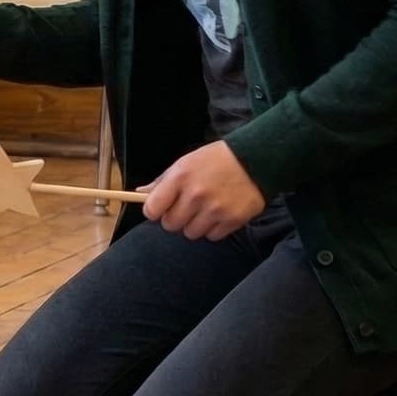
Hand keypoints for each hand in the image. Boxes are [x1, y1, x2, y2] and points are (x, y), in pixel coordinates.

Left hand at [142, 142, 267, 239]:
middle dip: (175, 218)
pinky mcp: (233, 220)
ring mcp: (215, 209)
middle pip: (170, 225)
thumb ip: (162, 181)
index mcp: (180, 177)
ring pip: (191, 233)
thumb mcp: (186, 162)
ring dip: (194, 225)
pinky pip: (212, 236)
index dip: (154, 211)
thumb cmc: (216, 160)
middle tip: (185, 208)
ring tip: (204, 210)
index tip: (160, 208)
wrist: (256, 159)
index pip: (152, 209)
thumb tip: (140, 193)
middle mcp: (195, 195)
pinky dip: (213, 229)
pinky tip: (219, 214)